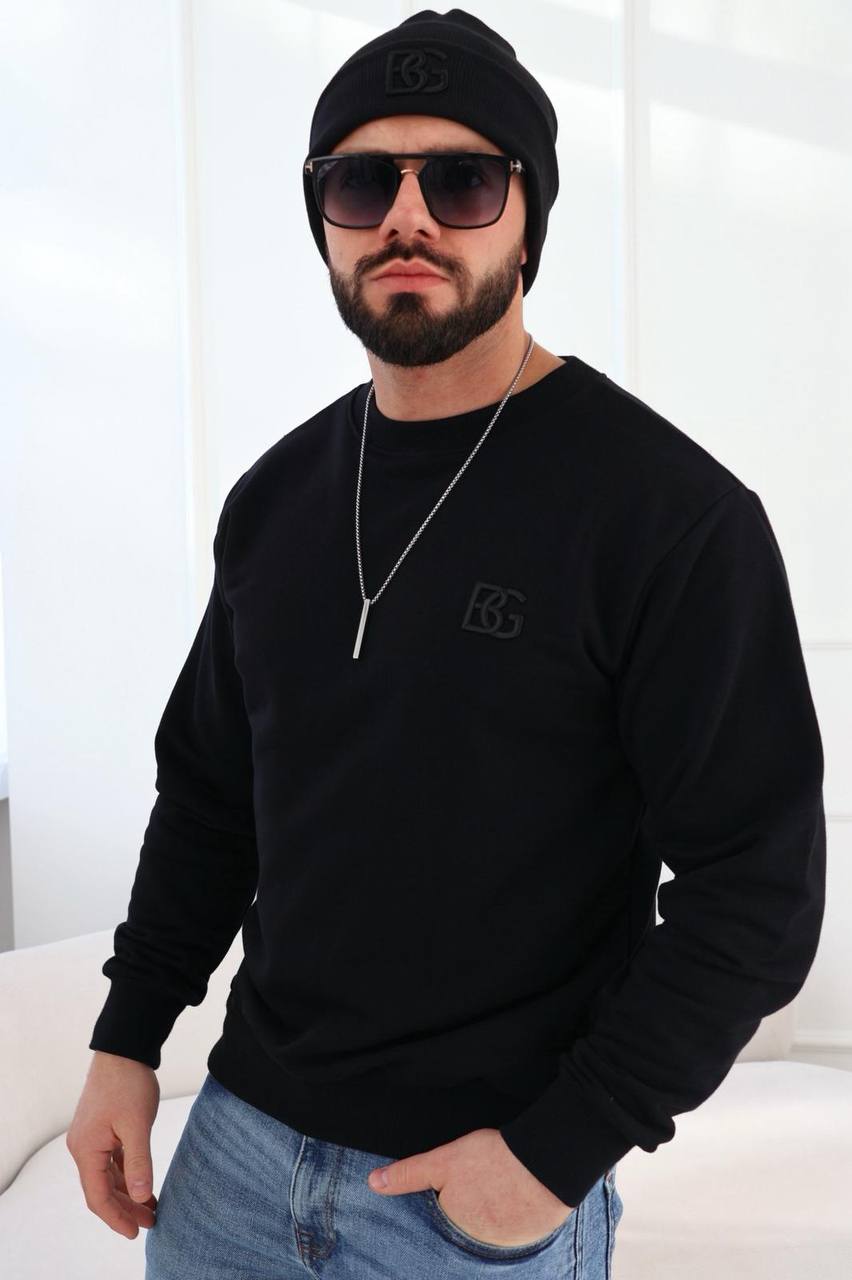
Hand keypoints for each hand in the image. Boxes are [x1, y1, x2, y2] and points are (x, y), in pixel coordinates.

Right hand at [66, 1051, 159, 1238]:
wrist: (123, 1050)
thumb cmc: (128, 1084)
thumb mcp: (137, 1125)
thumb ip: (139, 1162)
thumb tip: (142, 1197)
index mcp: (87, 1150)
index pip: (98, 1196)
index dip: (116, 1217)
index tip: (135, 1232)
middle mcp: (84, 1148)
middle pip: (102, 1189)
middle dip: (125, 1209)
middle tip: (150, 1223)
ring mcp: (92, 1139)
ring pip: (108, 1176)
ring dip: (128, 1193)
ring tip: (150, 1209)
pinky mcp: (102, 1130)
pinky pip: (112, 1162)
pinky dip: (127, 1175)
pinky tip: (144, 1184)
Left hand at [367, 1127, 573, 1247]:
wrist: (546, 1162)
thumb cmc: (492, 1159)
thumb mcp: (443, 1160)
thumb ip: (409, 1174)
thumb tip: (374, 1183)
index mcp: (454, 1226)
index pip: (443, 1215)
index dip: (450, 1193)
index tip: (463, 1181)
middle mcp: (478, 1243)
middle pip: (467, 1222)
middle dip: (471, 1204)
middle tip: (484, 1179)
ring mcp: (506, 1242)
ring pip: (491, 1225)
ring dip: (493, 1209)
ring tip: (500, 1183)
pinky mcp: (531, 1235)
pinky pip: (516, 1226)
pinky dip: (515, 1212)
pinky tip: (518, 1192)